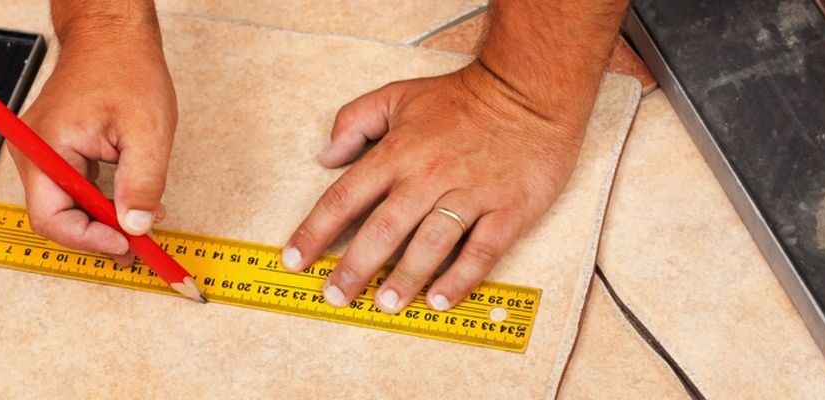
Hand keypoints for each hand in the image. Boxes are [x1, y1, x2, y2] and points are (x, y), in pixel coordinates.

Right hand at [13, 24, 176, 257]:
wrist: (113, 36)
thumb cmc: (126, 68)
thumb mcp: (147, 132)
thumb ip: (142, 185)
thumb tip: (136, 227)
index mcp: (47, 146)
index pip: (52, 218)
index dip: (89, 240)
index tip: (126, 244)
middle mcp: (33, 151)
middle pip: (56, 217)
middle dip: (98, 234)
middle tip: (138, 244)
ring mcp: (40, 150)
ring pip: (64, 206)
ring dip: (101, 220)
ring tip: (139, 222)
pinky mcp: (54, 149)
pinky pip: (70, 189)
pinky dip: (98, 201)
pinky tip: (125, 203)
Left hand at [281, 61, 596, 313]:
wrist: (530, 91)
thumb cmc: (463, 97)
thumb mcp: (399, 95)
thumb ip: (355, 121)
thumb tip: (326, 156)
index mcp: (398, 152)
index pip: (345, 197)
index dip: (316, 231)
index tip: (295, 259)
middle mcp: (429, 176)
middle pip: (383, 229)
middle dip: (355, 267)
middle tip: (336, 296)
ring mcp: (470, 194)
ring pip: (430, 244)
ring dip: (405, 278)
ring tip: (386, 304)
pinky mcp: (507, 209)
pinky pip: (481, 251)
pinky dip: (461, 277)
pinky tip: (441, 299)